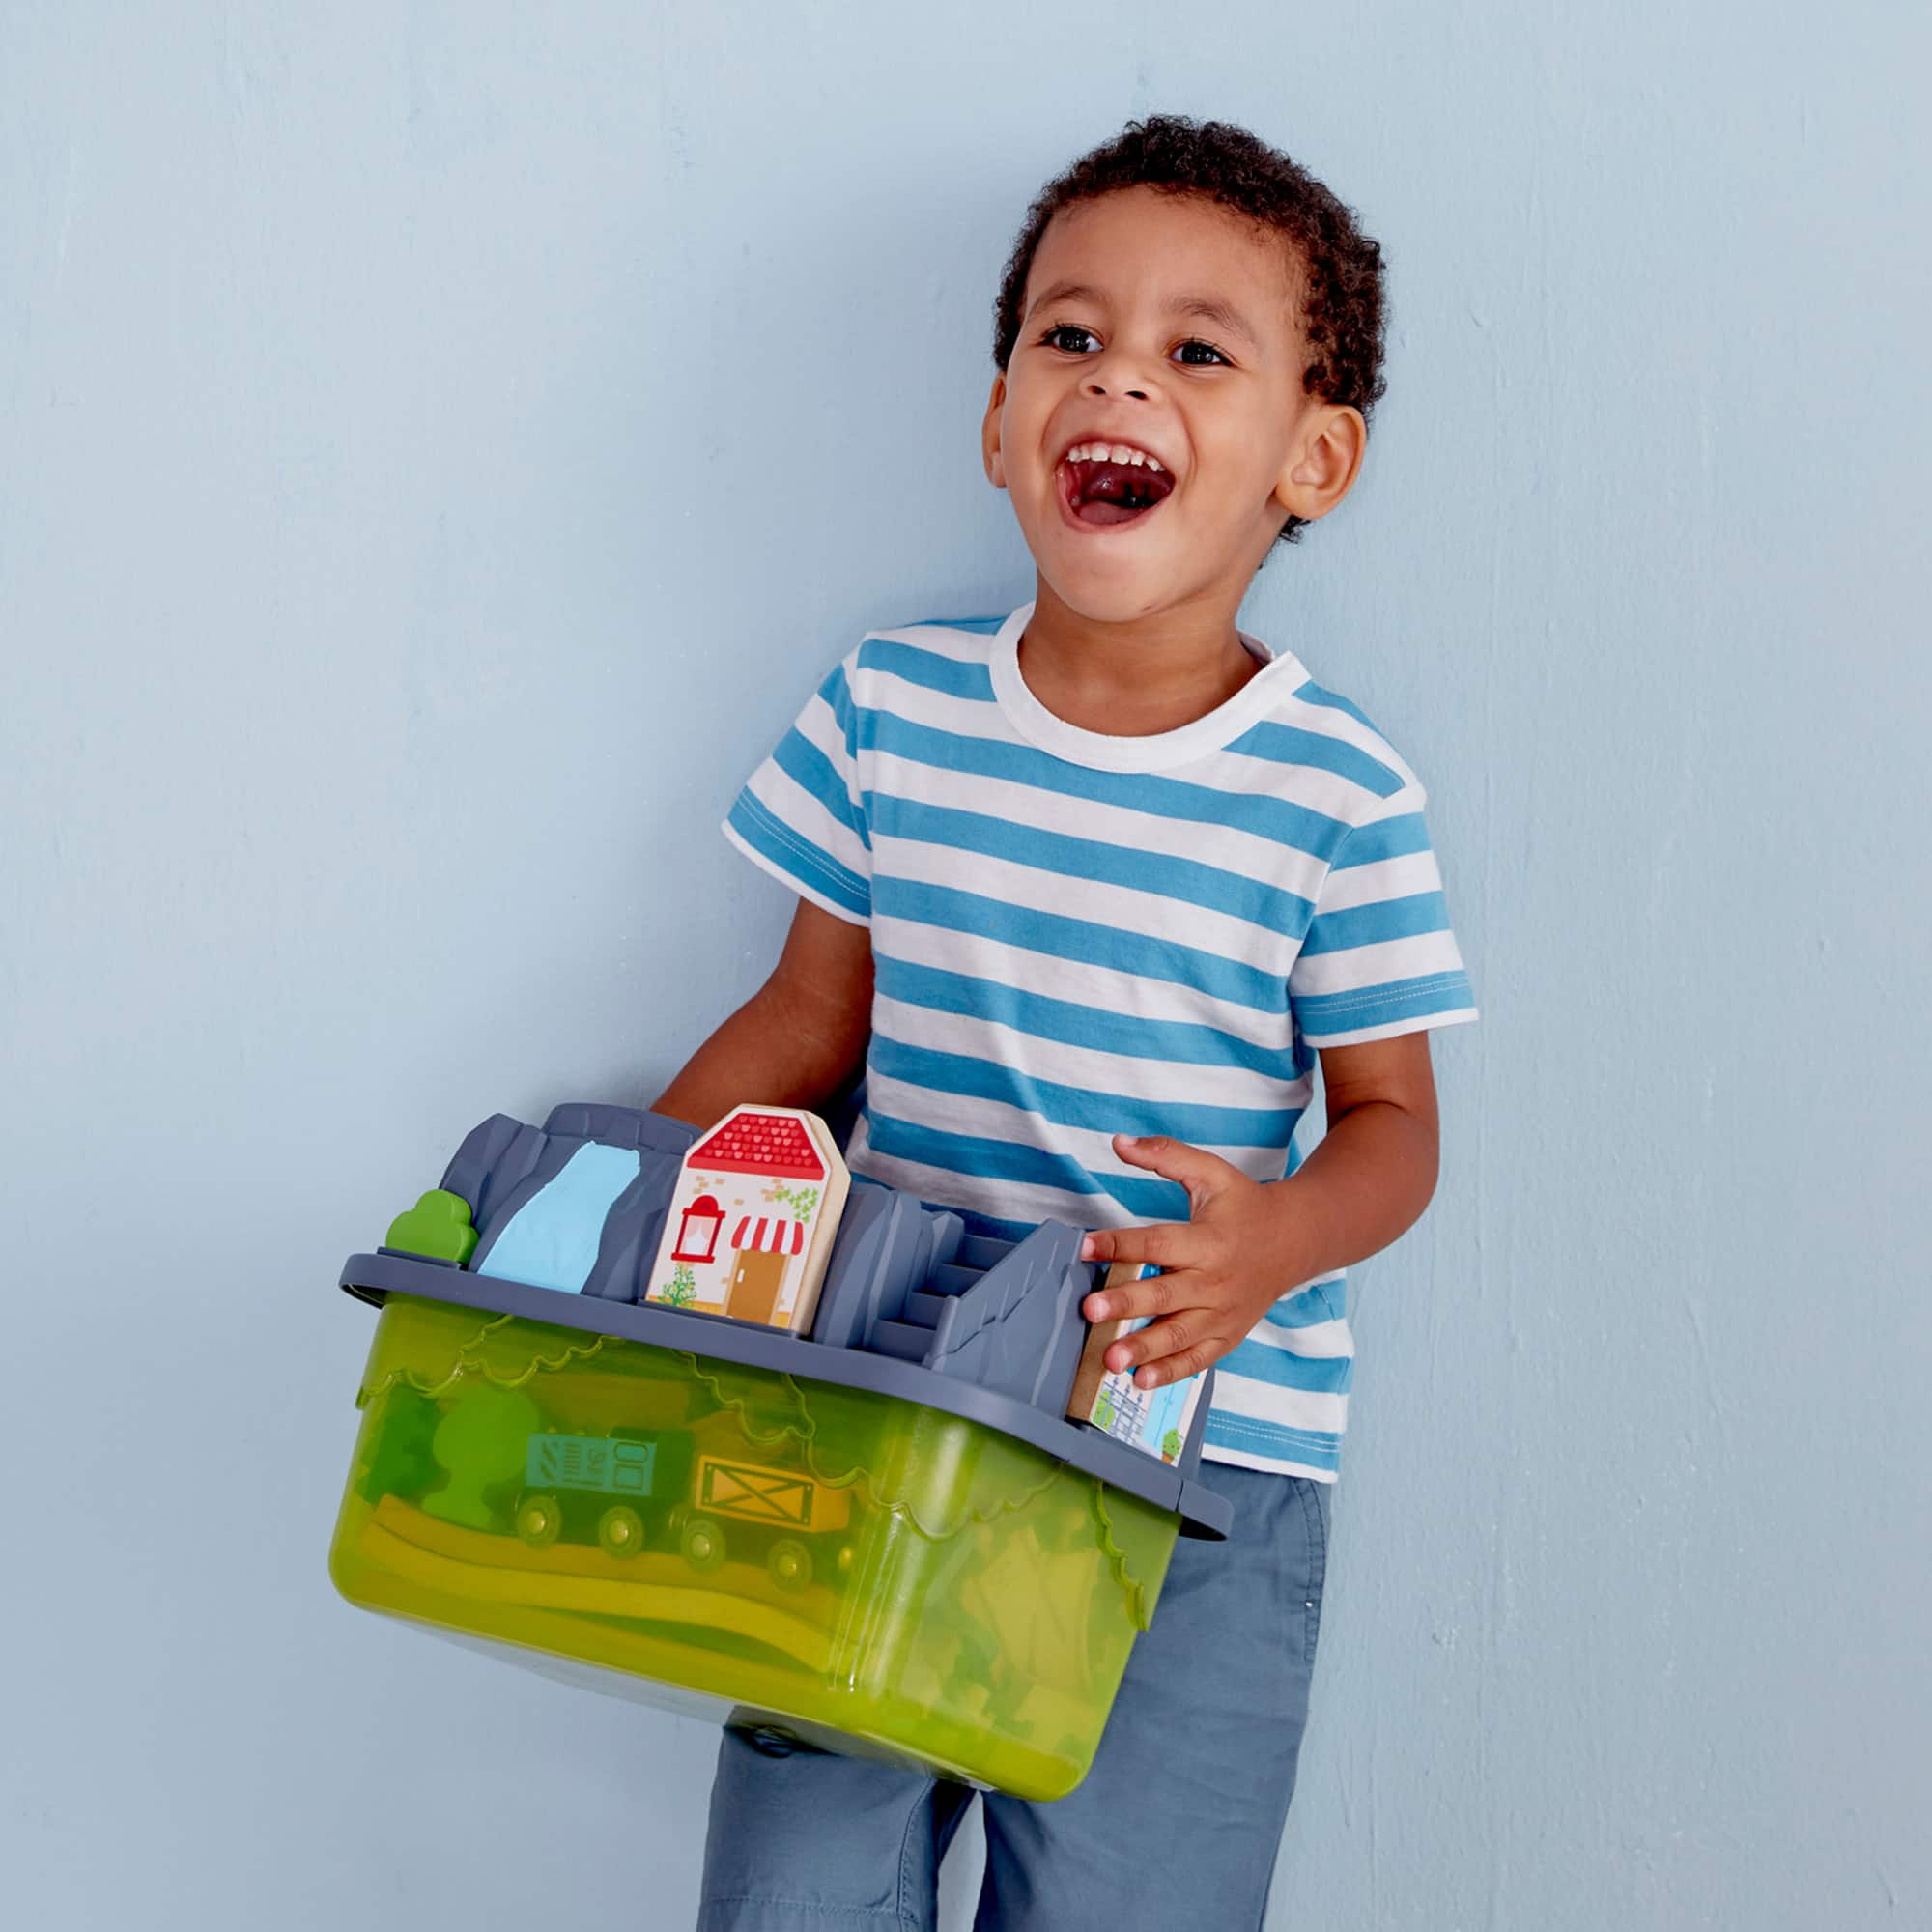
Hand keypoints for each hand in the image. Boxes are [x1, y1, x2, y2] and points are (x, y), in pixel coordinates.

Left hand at [1077, 1133, 1299, 1389]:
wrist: (1295, 1241)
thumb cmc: (1245, 1206)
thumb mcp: (1211, 1173)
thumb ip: (1166, 1156)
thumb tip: (1119, 1141)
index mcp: (1208, 1240)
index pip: (1157, 1243)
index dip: (1119, 1244)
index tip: (1084, 1246)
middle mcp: (1215, 1280)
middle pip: (1165, 1294)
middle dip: (1127, 1304)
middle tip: (1090, 1312)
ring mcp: (1222, 1314)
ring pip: (1179, 1335)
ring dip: (1143, 1348)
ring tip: (1109, 1359)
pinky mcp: (1227, 1335)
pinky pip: (1197, 1359)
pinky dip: (1170, 1373)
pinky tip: (1139, 1382)